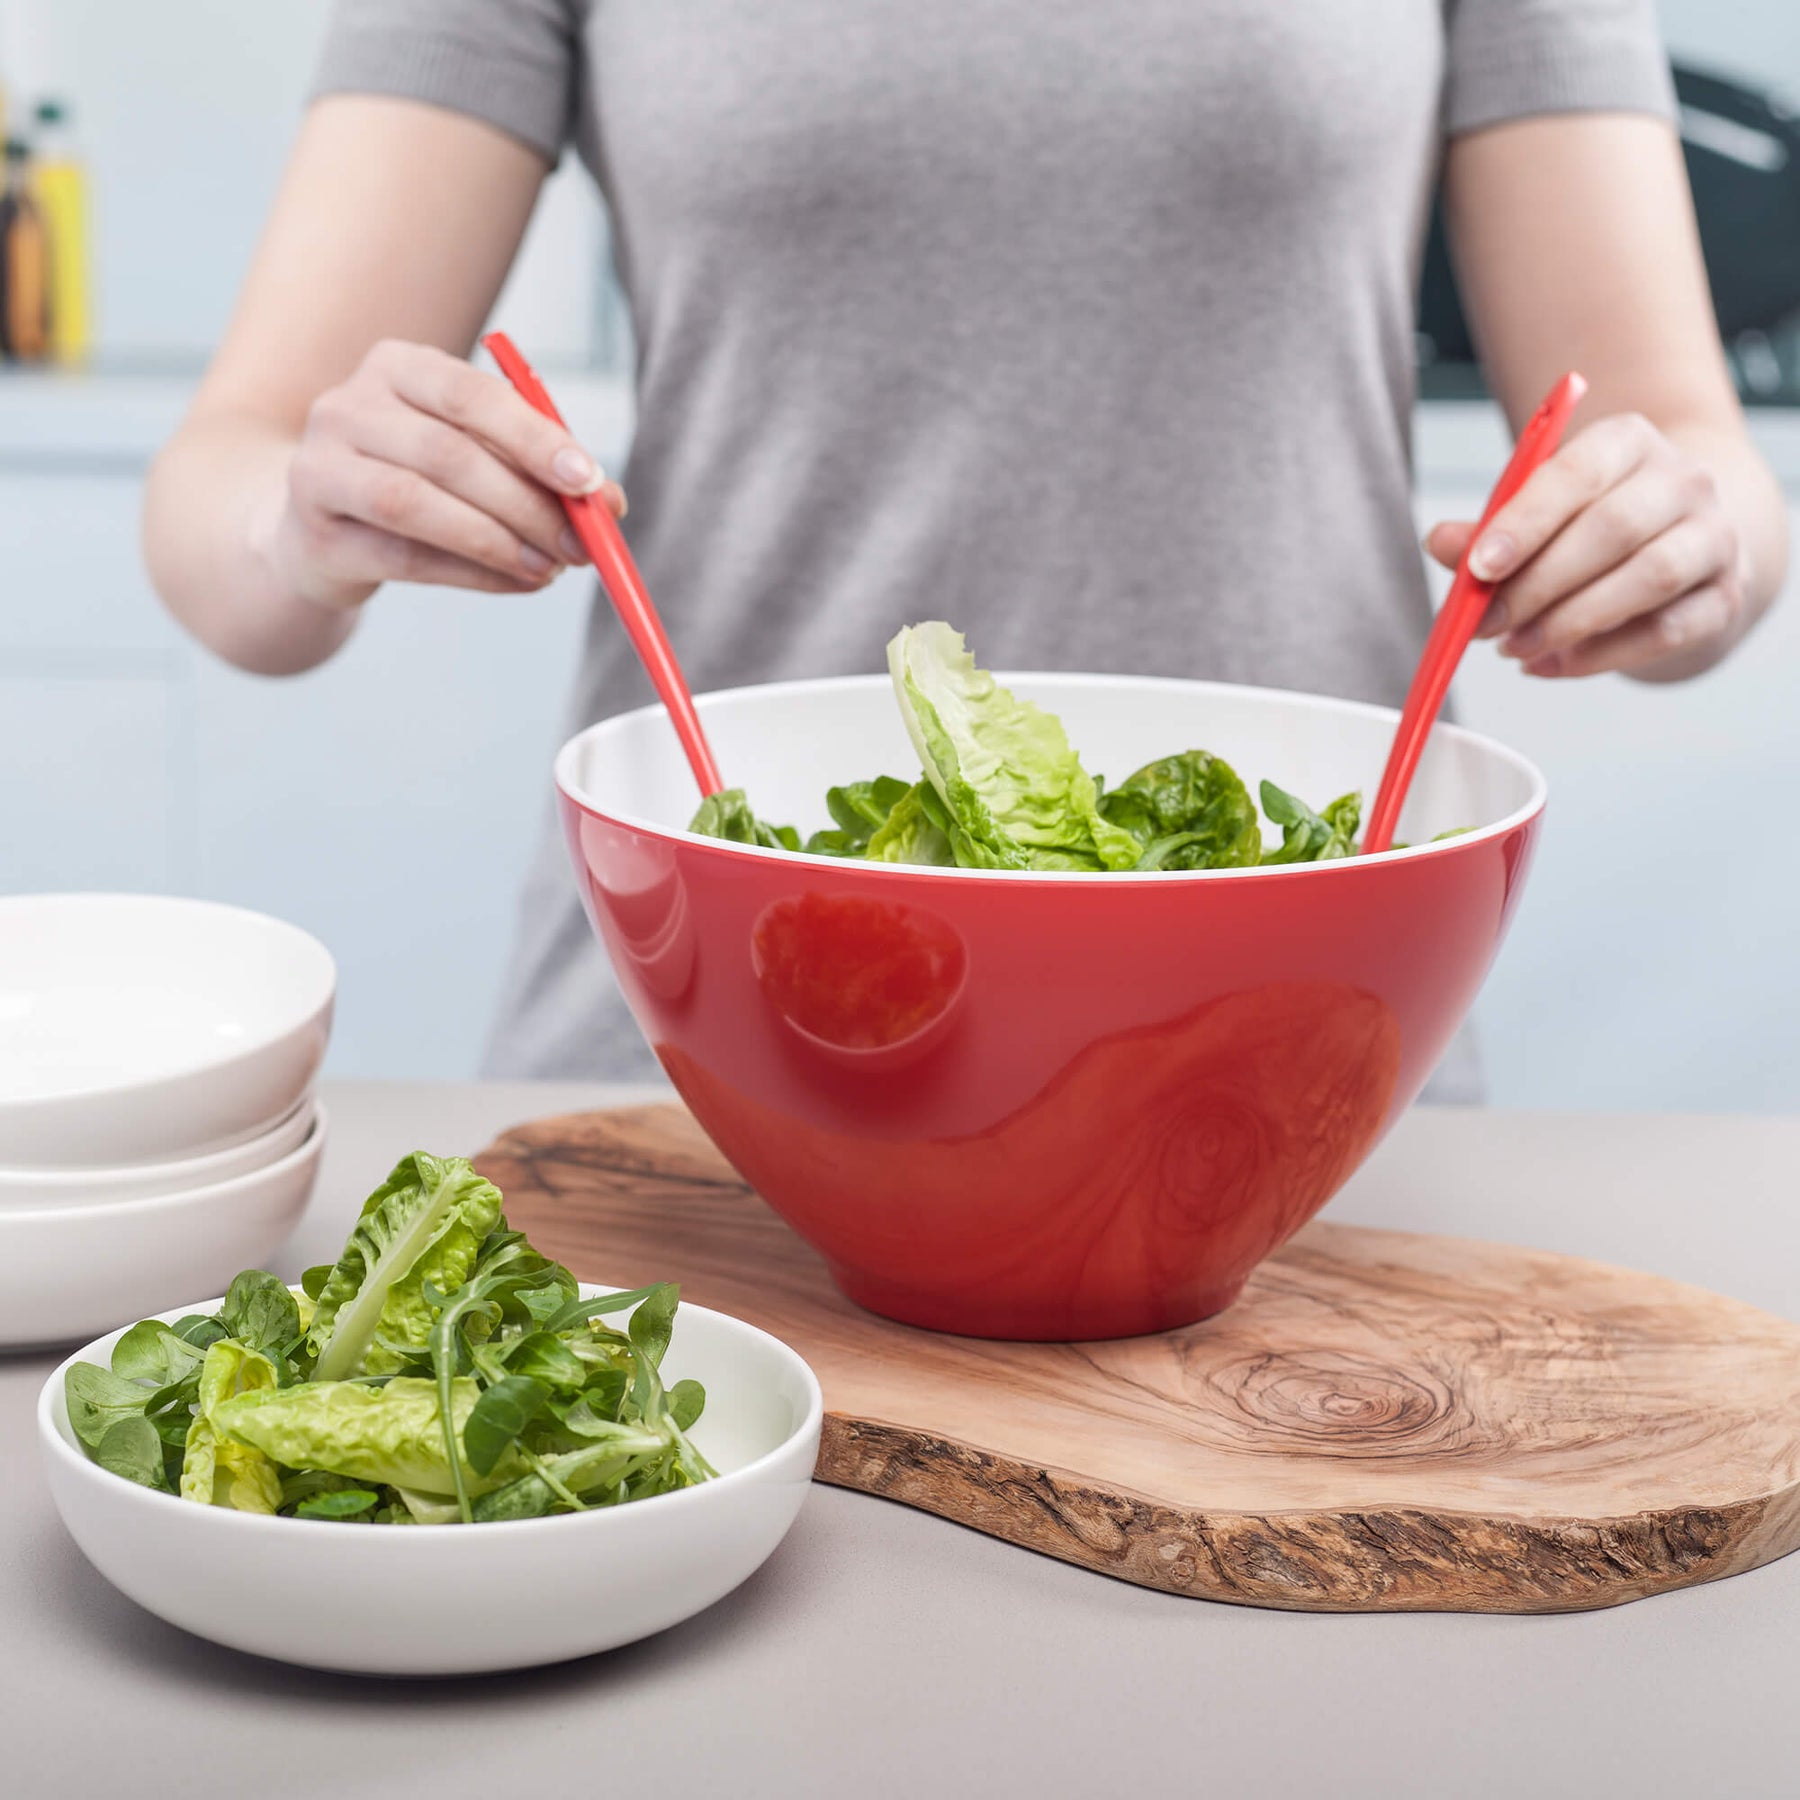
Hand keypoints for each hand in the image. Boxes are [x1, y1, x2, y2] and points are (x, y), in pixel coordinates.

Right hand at [264, 339, 626, 610]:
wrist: (317, 530)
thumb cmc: (418, 481)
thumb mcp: (476, 457)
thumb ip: (537, 470)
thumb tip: (609, 503)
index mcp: (396, 366)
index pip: (471, 393)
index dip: (535, 439)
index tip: (589, 482)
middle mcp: (347, 406)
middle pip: (448, 452)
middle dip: (526, 504)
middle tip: (581, 543)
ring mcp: (320, 467)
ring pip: (418, 504)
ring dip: (498, 543)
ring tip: (550, 568)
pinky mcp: (316, 534)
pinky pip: (406, 558)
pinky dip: (474, 575)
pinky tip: (517, 582)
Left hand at [1425, 412, 1746, 678]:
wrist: (1683, 548)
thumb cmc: (1592, 527)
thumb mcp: (1538, 514)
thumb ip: (1487, 531)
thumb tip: (1440, 542)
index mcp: (1627, 442)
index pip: (1577, 473)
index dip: (1525, 522)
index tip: (1479, 568)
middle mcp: (1683, 481)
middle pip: (1611, 529)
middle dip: (1537, 584)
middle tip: (1486, 625)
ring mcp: (1713, 538)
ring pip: (1648, 577)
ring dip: (1570, 621)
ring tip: (1515, 648)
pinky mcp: (1723, 597)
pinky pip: (1665, 631)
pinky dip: (1600, 656)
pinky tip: (1550, 666)